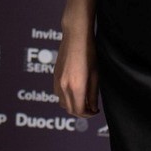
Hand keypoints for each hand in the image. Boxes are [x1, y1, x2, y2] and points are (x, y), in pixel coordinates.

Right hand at [54, 0, 99, 117]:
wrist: (75, 36)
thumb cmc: (89, 53)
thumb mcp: (95, 75)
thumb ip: (93, 94)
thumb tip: (92, 108)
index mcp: (76, 87)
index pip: (80, 111)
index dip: (88, 115)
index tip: (95, 111)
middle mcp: (64, 86)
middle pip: (70, 110)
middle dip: (81, 112)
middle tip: (91, 108)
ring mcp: (57, 81)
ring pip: (63, 103)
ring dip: (72, 106)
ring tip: (83, 100)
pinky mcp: (55, 75)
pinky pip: (58, 94)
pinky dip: (65, 98)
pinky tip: (74, 91)